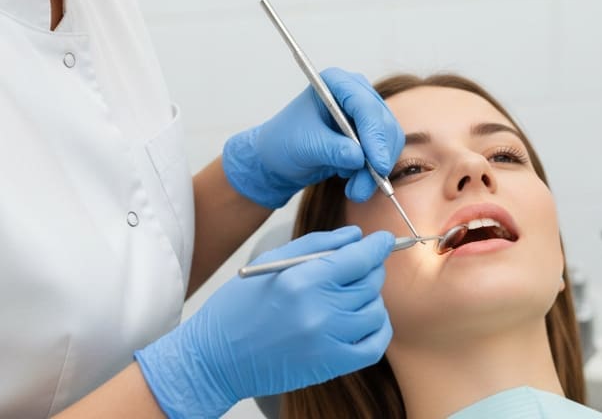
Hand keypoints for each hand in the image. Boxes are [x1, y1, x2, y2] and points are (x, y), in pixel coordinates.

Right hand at [134, 227, 393, 417]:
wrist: (216, 360)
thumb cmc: (239, 307)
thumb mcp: (270, 262)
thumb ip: (317, 244)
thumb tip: (355, 236)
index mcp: (300, 279)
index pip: (359, 257)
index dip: (378, 246)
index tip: (385, 240)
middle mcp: (318, 310)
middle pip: (370, 282)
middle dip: (370, 269)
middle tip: (358, 268)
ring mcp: (327, 341)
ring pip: (375, 310)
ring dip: (369, 299)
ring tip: (348, 296)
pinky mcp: (331, 365)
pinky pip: (375, 344)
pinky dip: (377, 328)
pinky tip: (362, 320)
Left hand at [222, 67, 403, 208]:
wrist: (278, 159)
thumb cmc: (283, 143)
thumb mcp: (306, 147)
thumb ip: (334, 150)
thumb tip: (359, 158)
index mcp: (335, 82)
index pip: (364, 105)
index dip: (374, 135)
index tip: (376, 164)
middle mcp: (355, 92)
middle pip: (383, 123)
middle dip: (378, 158)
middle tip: (364, 186)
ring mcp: (364, 113)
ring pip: (389, 141)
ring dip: (376, 171)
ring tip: (355, 191)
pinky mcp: (369, 133)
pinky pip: (384, 152)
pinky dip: (374, 173)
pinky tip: (354, 183)